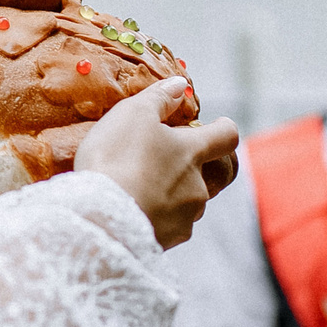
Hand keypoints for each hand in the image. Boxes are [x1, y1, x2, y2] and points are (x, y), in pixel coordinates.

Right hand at [75, 78, 239, 249]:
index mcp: (193, 152)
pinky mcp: (169, 241)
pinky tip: (128, 212)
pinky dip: (154, 218)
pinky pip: (167, 226)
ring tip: (133, 190)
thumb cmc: (117, 159)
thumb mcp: (133, 114)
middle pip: (201, 173)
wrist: (100, 219)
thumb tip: (181, 85)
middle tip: (150, 162)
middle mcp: (197, 186)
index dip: (222, 128)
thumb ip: (160, 97)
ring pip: (185, 202)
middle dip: (182, 167)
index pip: (227, 136)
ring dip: (167, 194)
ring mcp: (185, 217)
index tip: (213, 126)